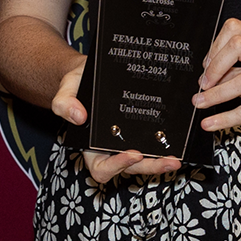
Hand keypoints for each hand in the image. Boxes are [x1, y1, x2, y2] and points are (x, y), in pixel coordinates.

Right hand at [52, 56, 180, 182]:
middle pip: (131, 168)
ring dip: (161, 162)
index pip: (102, 168)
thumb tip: (77, 116)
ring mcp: (127, 142)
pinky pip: (151, 144)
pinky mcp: (140, 133)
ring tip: (177, 157)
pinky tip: (177, 141)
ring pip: (145, 160)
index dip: (117, 166)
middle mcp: (110, 149)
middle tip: (169, 161)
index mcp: (89, 147)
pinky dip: (164, 146)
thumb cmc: (76, 85)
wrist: (90, 73)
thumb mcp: (65, 90)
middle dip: (150, 167)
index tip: (133, 154)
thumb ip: (64, 103)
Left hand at [194, 18, 240, 138]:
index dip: (215, 46)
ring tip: (200, 103)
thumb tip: (205, 79)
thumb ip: (231, 71)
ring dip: (215, 94)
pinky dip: (224, 118)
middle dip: (214, 66)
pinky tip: (210, 123)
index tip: (206, 66)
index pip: (235, 29)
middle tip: (204, 83)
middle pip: (238, 46)